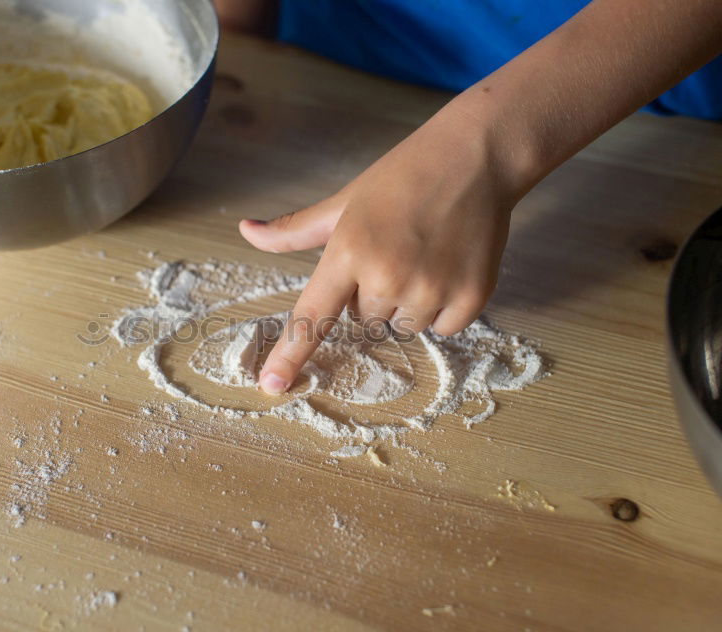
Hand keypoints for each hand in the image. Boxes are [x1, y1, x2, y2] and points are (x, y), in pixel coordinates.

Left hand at [240, 103, 520, 394]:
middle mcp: (386, 276)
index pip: (312, 316)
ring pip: (403, 327)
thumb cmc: (404, 176)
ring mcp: (430, 289)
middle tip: (394, 248)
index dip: (290, 354)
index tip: (271, 384)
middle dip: (374, 292)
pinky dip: (445, 306)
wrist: (476, 157)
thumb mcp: (344, 201)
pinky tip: (449, 265)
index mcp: (348, 251)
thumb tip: (246, 232)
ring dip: (409, 302)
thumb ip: (294, 230)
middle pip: (364, 320)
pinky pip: (443, 328)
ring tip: (424, 254)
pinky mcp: (470, 297)